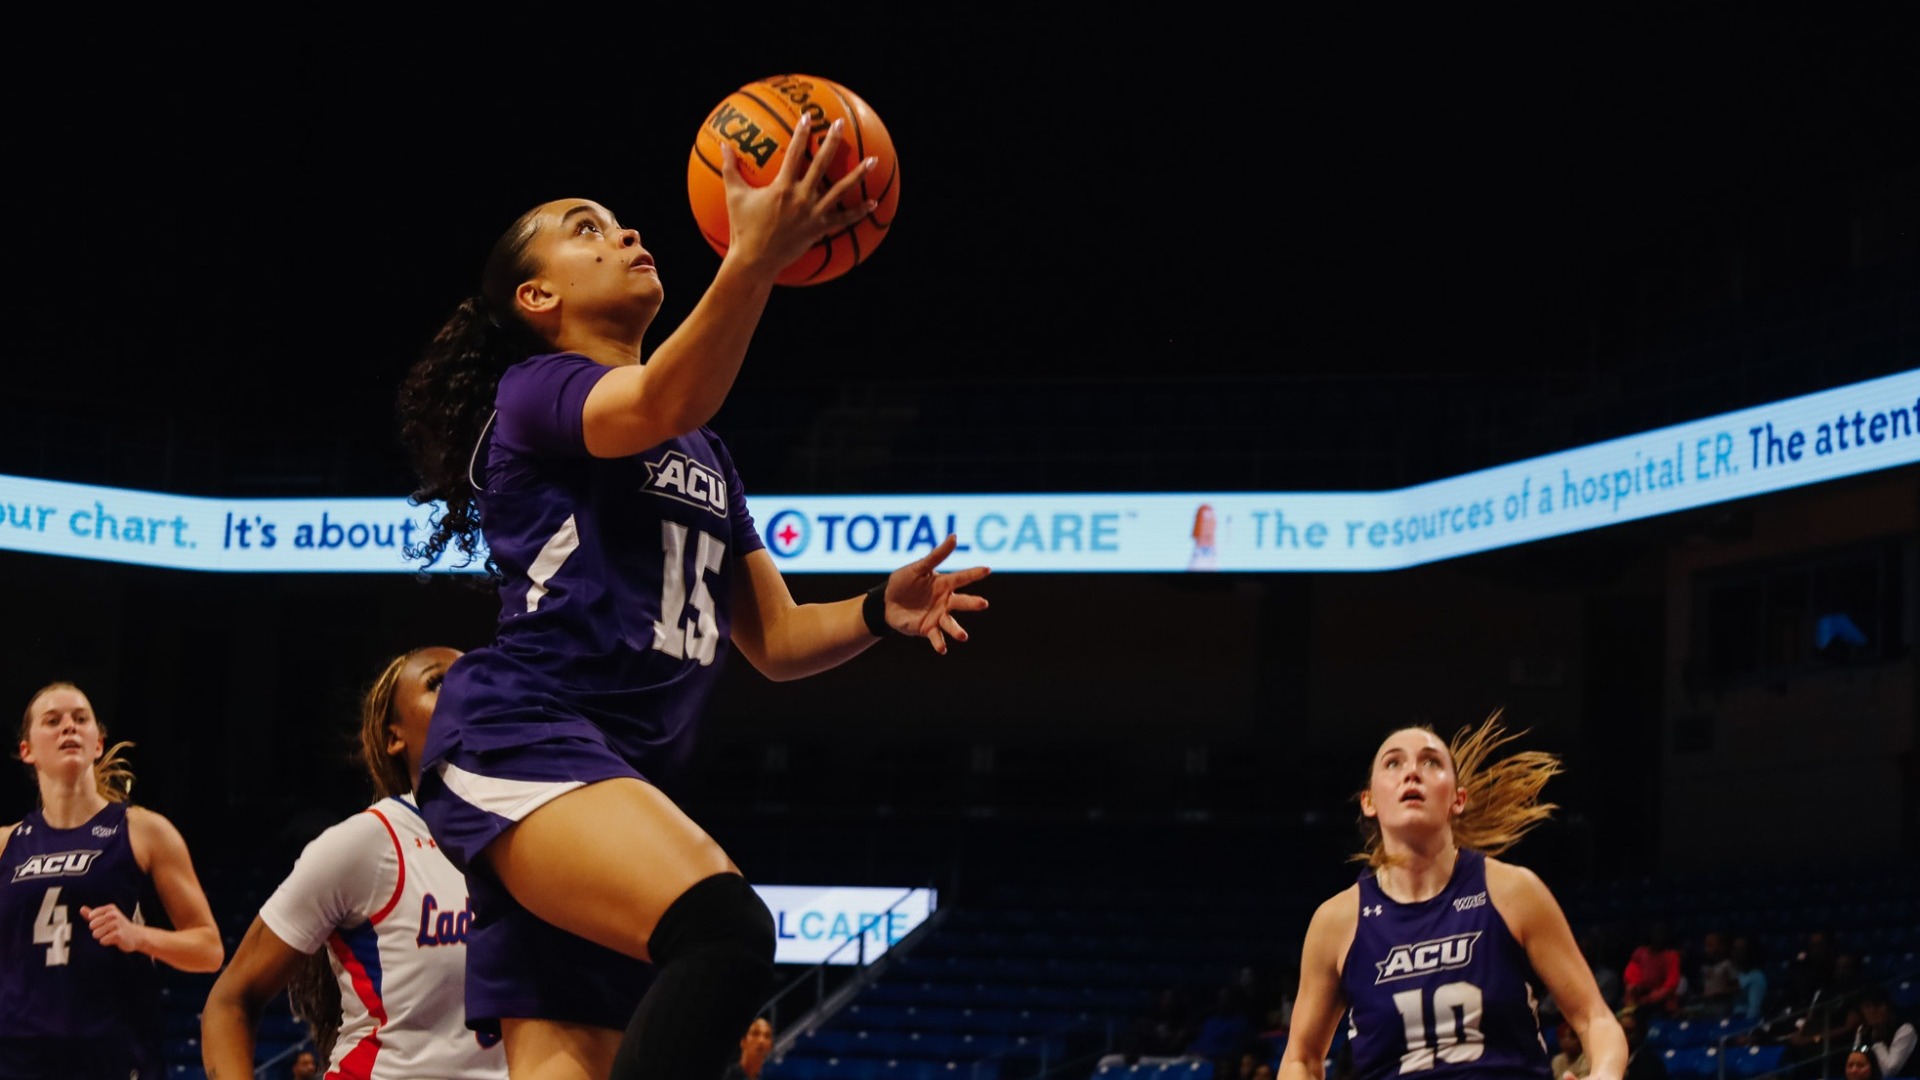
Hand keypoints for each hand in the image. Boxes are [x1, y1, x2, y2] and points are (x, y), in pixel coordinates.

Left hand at [80, 903, 147, 953]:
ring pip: (96, 933)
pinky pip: (102, 940)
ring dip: (102, 937)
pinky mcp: (118, 935)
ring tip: (111, 935)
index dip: (95, 923)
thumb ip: (93, 914)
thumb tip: (81, 909)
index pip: (91, 916)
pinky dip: (106, 942)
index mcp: (110, 908)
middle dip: (97, 930)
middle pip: (92, 925)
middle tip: (108, 930)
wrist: (135, 935)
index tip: (105, 923)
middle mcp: (113, 914)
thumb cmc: (118, 926)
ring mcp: (117, 924)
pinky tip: (114, 939)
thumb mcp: (106, 918)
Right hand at [720, 111, 876, 276]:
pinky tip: (873, 203)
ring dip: (858, 174)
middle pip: (821, 164)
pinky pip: (844, 219)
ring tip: (873, 160)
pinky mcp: (819, 229)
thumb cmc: (743, 228)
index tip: (808, 117)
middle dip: (830, 142)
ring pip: (841, 190)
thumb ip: (730, 169)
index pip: (793, 153)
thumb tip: (722, 146)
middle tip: (839, 124)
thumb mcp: (734, 196)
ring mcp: (813, 214)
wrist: (755, 260)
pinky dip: (859, 212)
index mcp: (782, 187)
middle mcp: (801, 197)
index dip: (800, 134)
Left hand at [884, 534, 989, 653]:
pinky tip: (942, 649)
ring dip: (957, 630)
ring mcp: (938, 616)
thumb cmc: (903, 582)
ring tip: (963, 636)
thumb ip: (936, 555)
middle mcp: (945, 601)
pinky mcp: (928, 629)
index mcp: (944, 584)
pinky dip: (940, 643)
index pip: (962, 577)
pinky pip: (936, 637)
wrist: (886, 602)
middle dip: (973, 603)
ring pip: (951, 623)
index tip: (987, 569)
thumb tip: (954, 536)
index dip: (974, 573)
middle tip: (984, 604)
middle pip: (962, 602)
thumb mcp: (918, 568)